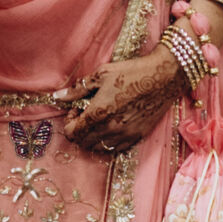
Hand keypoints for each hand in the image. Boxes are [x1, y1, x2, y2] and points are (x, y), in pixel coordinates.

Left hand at [56, 49, 184, 155]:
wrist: (163, 77)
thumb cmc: (132, 72)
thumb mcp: (101, 75)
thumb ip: (78, 89)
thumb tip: (58, 96)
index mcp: (98, 114)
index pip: (72, 132)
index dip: (69, 121)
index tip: (76, 108)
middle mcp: (110, 129)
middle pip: (83, 142)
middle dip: (79, 130)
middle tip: (86, 113)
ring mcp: (125, 135)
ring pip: (98, 148)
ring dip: (93, 137)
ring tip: (99, 119)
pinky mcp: (137, 137)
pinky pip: (115, 149)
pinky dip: (108, 141)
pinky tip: (113, 124)